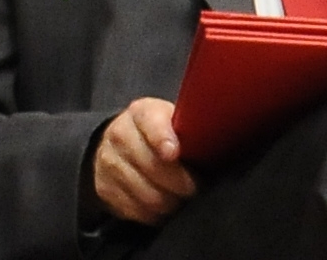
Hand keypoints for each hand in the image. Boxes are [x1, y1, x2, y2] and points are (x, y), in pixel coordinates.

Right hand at [90, 96, 195, 226]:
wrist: (122, 147)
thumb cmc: (164, 138)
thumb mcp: (179, 124)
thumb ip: (195, 131)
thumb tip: (222, 144)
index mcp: (143, 113)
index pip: (150, 122)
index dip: (162, 138)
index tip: (173, 153)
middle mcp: (120, 133)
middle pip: (152, 166)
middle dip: (181, 184)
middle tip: (195, 188)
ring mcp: (108, 161)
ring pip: (148, 195)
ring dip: (170, 202)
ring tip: (179, 197)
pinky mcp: (104, 187)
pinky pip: (137, 210)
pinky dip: (154, 213)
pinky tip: (162, 204)